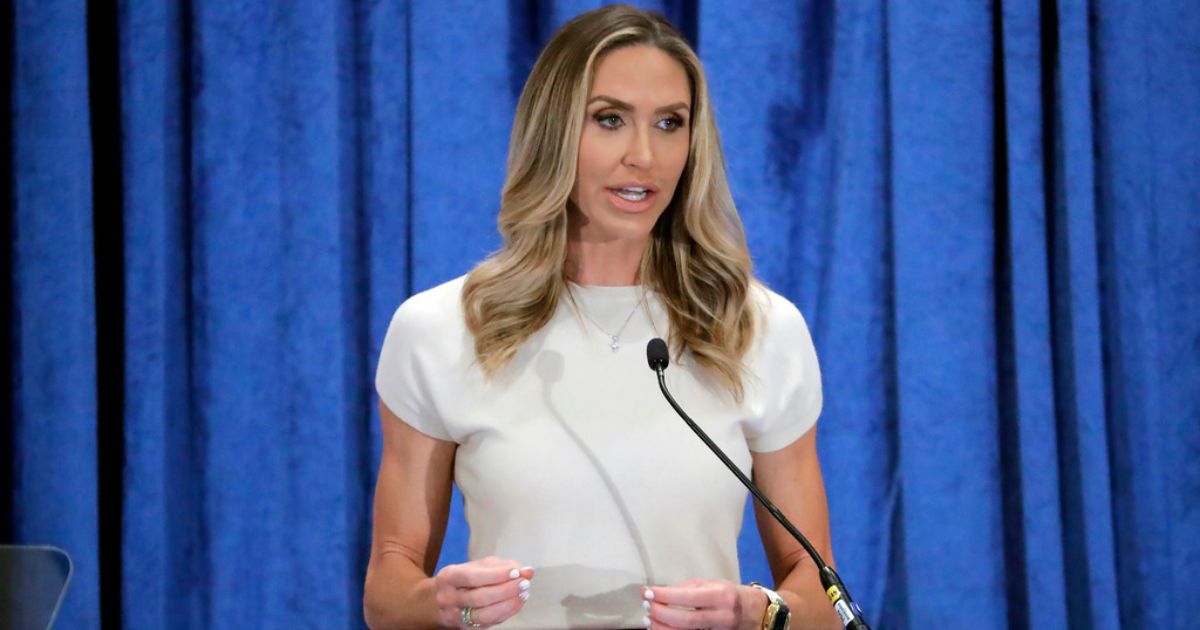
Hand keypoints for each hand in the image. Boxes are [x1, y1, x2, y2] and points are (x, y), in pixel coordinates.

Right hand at [433, 556, 534, 627]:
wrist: (439, 601)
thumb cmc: (463, 580)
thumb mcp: (477, 566)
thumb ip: (502, 566)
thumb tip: (527, 571)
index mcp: (449, 577)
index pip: (472, 577)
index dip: (496, 575)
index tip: (516, 572)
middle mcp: (449, 599)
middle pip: (479, 597)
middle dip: (506, 590)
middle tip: (524, 583)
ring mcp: (456, 616)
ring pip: (485, 615)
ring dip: (509, 604)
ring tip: (524, 593)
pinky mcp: (467, 628)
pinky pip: (490, 623)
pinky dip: (507, 613)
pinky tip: (517, 603)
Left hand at [642, 578, 765, 629]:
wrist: (758, 614)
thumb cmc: (732, 595)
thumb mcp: (713, 584)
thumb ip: (688, 588)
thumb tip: (661, 592)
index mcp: (721, 597)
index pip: (687, 598)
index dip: (663, 596)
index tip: (647, 592)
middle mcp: (721, 617)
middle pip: (684, 621)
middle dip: (659, 614)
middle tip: (646, 606)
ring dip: (662, 629)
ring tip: (649, 620)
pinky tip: (662, 629)